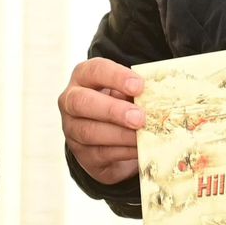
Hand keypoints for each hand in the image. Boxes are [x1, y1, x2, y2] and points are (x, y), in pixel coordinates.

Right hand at [58, 57, 144, 184]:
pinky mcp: (82, 154)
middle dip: (112, 110)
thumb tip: (155, 96)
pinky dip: (123, 151)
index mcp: (83, 77)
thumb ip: (135, 92)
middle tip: (139, 118)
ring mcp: (72, 129)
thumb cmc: (123, 104)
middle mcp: (70, 101)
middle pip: (82, 102)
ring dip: (120, 135)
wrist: (113, 138)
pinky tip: (139, 148)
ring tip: (143, 135)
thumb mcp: (127, 92)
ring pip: (89, 132)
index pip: (94, 70)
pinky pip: (100, 153)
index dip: (116, 77)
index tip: (139, 86)